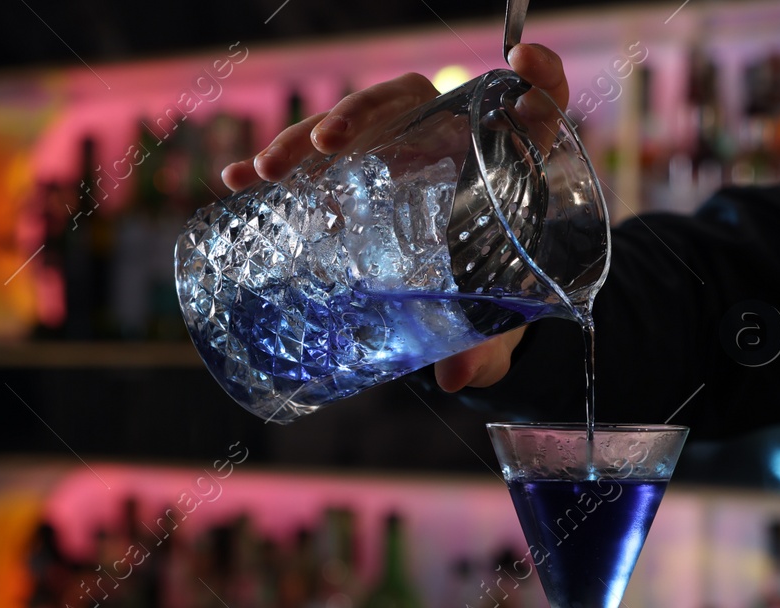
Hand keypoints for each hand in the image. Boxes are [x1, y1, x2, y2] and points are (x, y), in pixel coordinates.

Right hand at [221, 45, 571, 392]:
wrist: (465, 307)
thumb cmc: (497, 303)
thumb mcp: (493, 324)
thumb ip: (485, 345)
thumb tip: (461, 377)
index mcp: (509, 163)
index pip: (540, 97)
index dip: (539, 74)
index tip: (523, 60)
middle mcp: (454, 140)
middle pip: (414, 99)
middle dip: (363, 113)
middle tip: (328, 144)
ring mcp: (404, 148)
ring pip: (359, 121)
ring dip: (308, 135)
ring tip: (271, 167)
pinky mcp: (365, 169)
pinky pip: (322, 154)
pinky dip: (281, 162)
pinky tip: (239, 178)